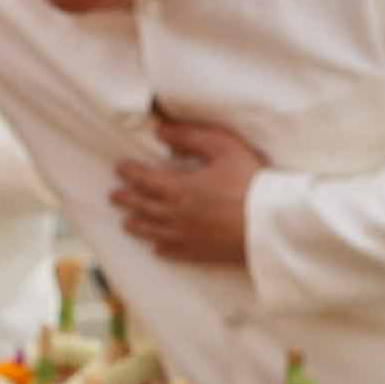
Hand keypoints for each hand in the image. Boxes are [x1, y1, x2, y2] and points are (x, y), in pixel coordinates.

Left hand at [110, 111, 269, 270]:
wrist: (270, 224)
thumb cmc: (250, 181)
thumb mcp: (223, 147)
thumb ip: (189, 136)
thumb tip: (159, 130)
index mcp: (179, 188)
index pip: (145, 179)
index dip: (129, 173)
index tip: (119, 168)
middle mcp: (176, 215)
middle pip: (144, 206)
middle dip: (127, 199)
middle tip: (114, 196)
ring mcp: (187, 237)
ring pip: (153, 231)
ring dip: (137, 225)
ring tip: (126, 223)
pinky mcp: (201, 253)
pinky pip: (173, 252)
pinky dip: (160, 248)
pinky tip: (157, 248)